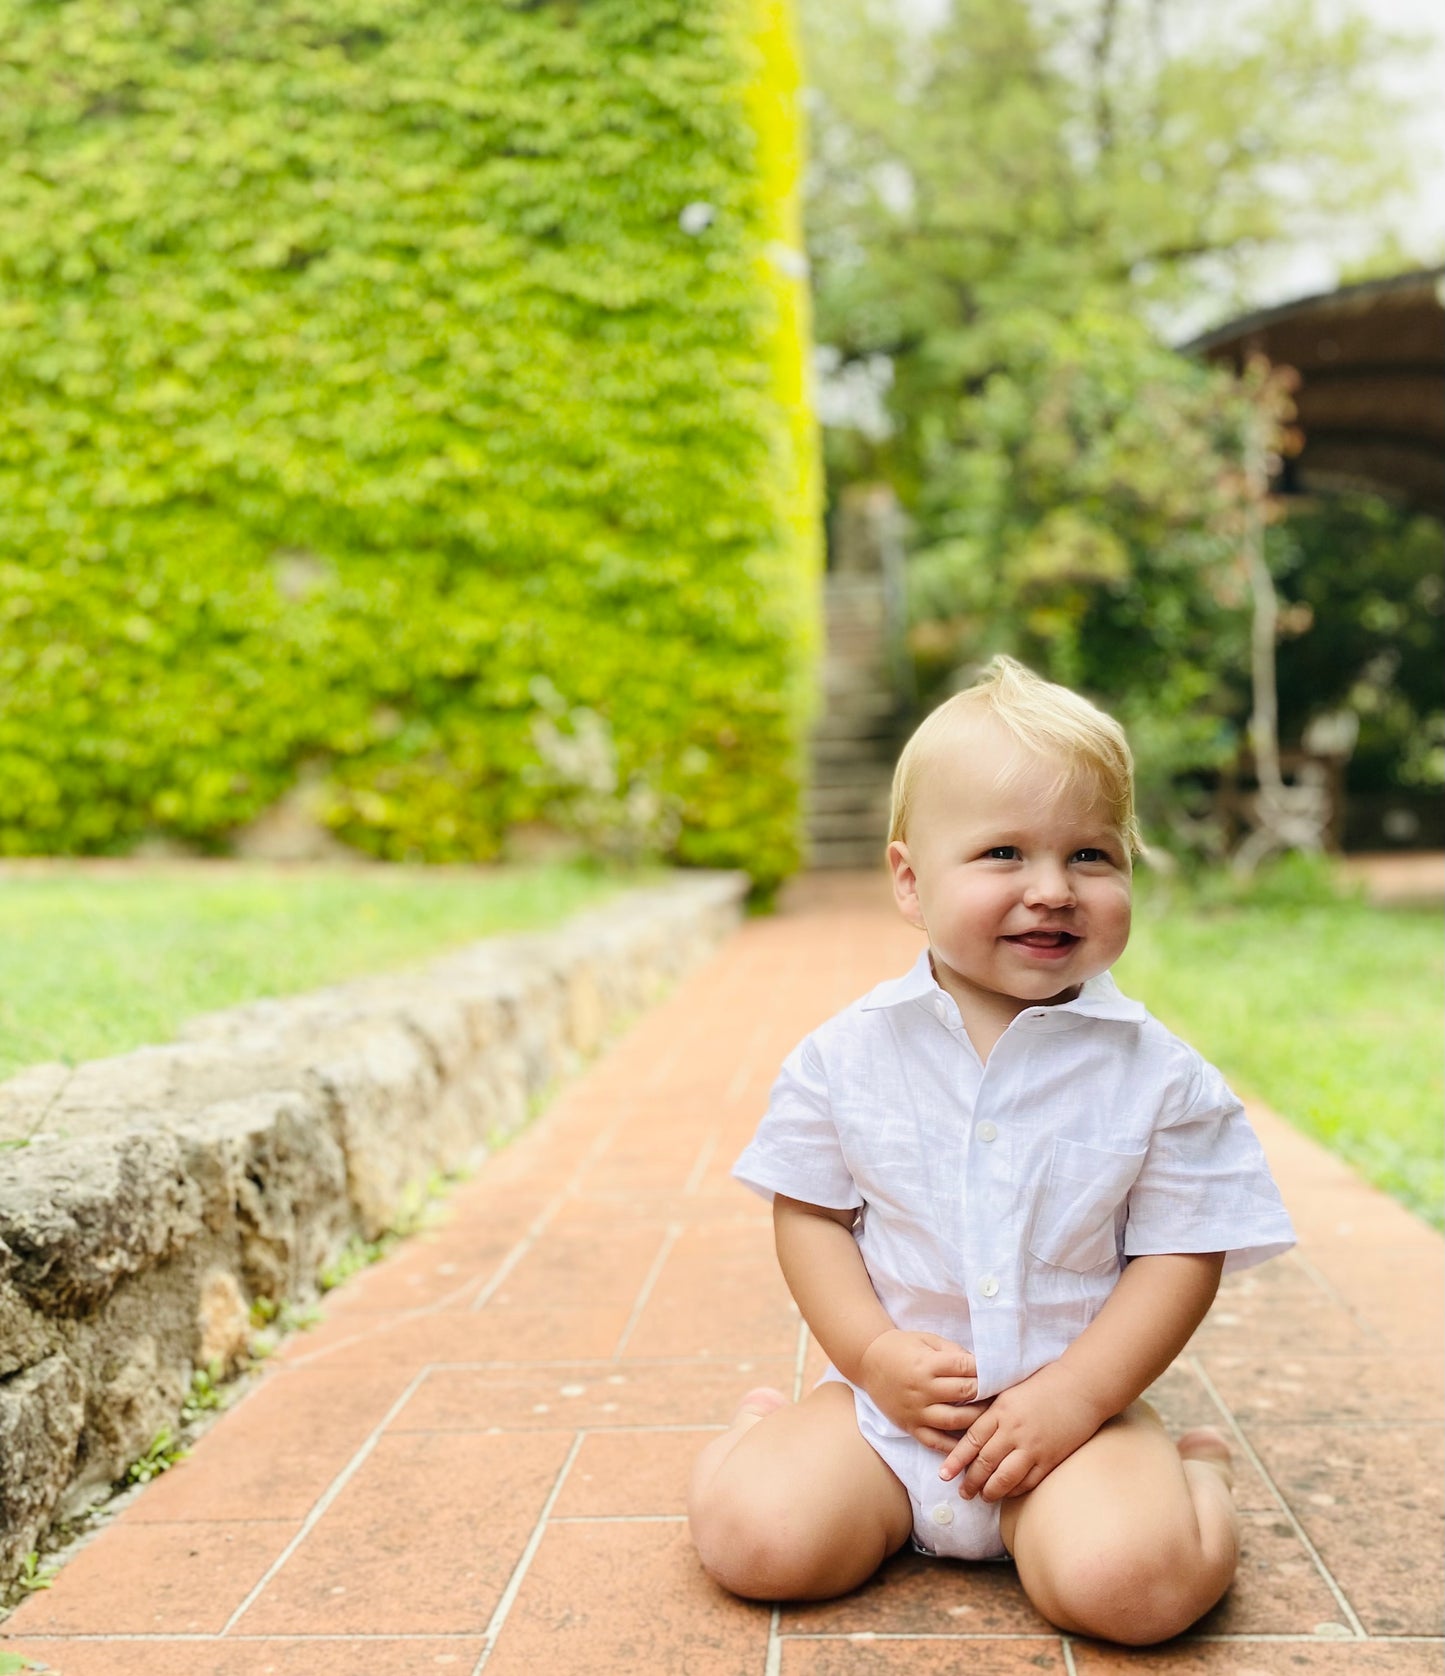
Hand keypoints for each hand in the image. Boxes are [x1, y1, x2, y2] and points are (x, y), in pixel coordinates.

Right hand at [857, 1329, 989, 1450]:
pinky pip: (935, 1442)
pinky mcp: (910, 1426)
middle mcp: (922, 1389)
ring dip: (977, 1420)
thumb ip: (953, 1352)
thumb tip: (980, 1366)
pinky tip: (969, 1444)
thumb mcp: (927, 1340)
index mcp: (927, 1364)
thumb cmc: (902, 1347)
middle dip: (987, 1393)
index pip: (965, 1368)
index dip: (986, 1370)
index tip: (1001, 1372)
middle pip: (964, 1394)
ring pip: (955, 1421)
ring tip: (991, 1416)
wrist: (868, 1361)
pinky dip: (953, 1446)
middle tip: (1003, 1394)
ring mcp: (916, 1410)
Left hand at [938, 1361, 1108, 1500]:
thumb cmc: (1044, 1384)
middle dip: (970, 1481)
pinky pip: (1028, 1481)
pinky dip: (1015, 1490)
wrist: (1081, 1387)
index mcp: (1001, 1410)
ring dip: (990, 1491)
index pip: (971, 1440)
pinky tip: (1007, 1493)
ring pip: (1004, 1477)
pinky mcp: (1051, 1458)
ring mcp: (1033, 1447)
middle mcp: (1014, 1430)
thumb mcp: (1011, 1390)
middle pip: (985, 1462)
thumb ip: (992, 1410)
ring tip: (983, 1496)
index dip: (955, 1460)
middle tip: (963, 1492)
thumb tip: (971, 1428)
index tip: (944, 1474)